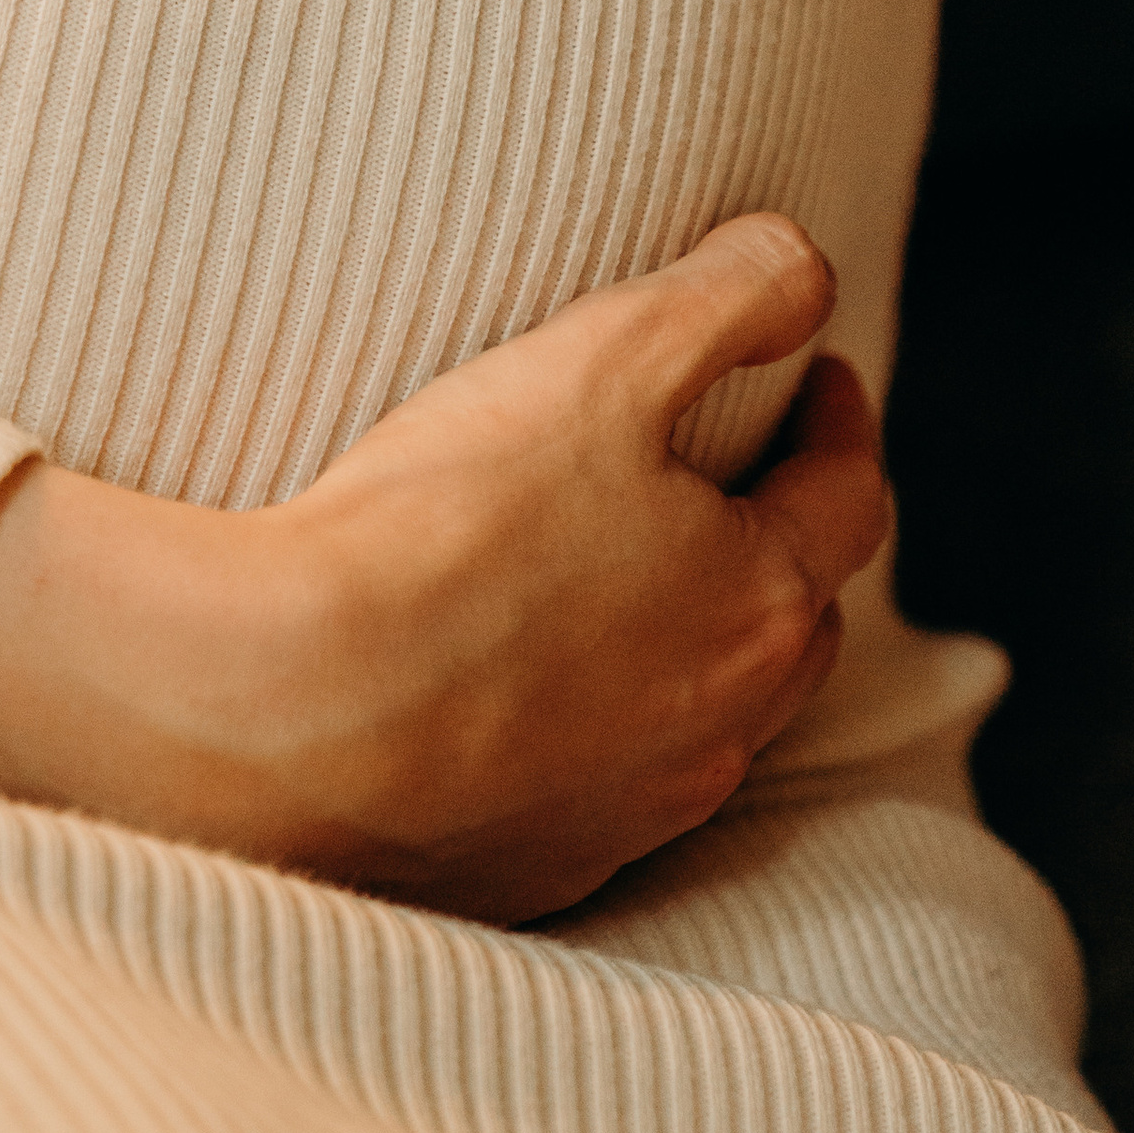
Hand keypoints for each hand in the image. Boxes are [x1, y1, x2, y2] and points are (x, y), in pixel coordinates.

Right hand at [0, 215, 888, 922]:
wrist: (284, 716)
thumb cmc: (446, 531)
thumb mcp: (603, 362)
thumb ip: (727, 297)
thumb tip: (802, 267)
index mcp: (757, 602)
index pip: (849, 496)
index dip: (838, 421)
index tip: (817, 375)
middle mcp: (720, 725)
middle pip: (799, 621)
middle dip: (786, 540)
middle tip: (744, 477)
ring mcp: (628, 810)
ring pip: (708, 716)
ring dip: (698, 644)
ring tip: (639, 581)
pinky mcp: (533, 865)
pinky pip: (599, 787)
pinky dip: (594, 729)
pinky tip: (526, 690)